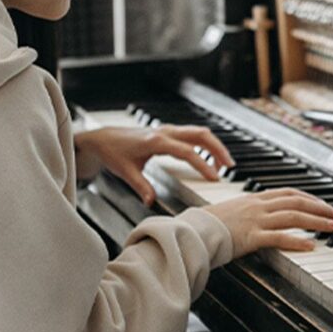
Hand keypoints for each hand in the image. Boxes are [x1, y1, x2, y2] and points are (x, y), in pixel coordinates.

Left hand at [74, 125, 235, 204]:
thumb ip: (141, 186)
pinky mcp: (168, 132)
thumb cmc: (113, 151)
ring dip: (214, 146)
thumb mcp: (125, 171)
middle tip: (230, 166)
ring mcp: (168, 130)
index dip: (203, 165)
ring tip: (224, 163)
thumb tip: (151, 201)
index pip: (187, 152)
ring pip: (199, 133)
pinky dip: (205, 145)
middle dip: (218, 149)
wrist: (102, 138)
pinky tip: (209, 157)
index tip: (214, 177)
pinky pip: (192, 135)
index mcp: (156, 141)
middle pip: (201, 135)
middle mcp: (165, 132)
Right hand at [204, 188, 332, 256]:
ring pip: (294, 216)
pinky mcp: (251, 237)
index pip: (288, 192)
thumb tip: (259, 219)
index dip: (309, 197)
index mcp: (253, 199)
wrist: (190, 232)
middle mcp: (257, 206)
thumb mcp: (229, 213)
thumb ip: (246, 213)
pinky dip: (298, 240)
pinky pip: (280, 237)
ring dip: (318, 221)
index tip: (323, 203)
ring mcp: (255, 220)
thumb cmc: (205, 226)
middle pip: (297, 201)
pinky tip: (312, 246)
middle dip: (321, 207)